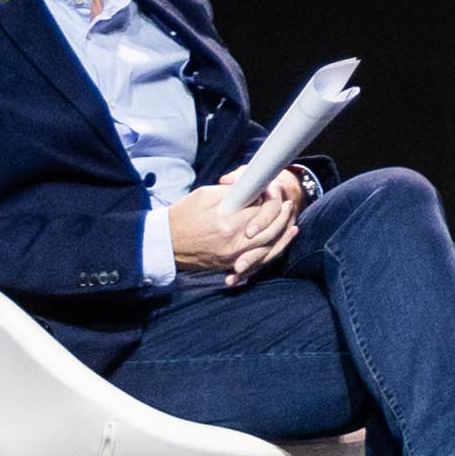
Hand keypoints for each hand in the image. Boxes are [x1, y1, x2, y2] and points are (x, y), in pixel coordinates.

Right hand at [169, 181, 299, 283]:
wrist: (163, 243)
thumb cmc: (183, 215)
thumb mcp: (206, 196)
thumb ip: (235, 192)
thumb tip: (257, 189)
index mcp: (228, 224)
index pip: (264, 212)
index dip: (273, 201)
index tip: (276, 193)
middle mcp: (233, 245)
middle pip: (271, 232)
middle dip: (283, 217)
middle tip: (288, 205)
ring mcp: (231, 259)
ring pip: (268, 249)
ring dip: (283, 235)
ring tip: (291, 221)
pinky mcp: (228, 265)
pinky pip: (257, 261)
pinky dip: (272, 251)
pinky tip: (281, 240)